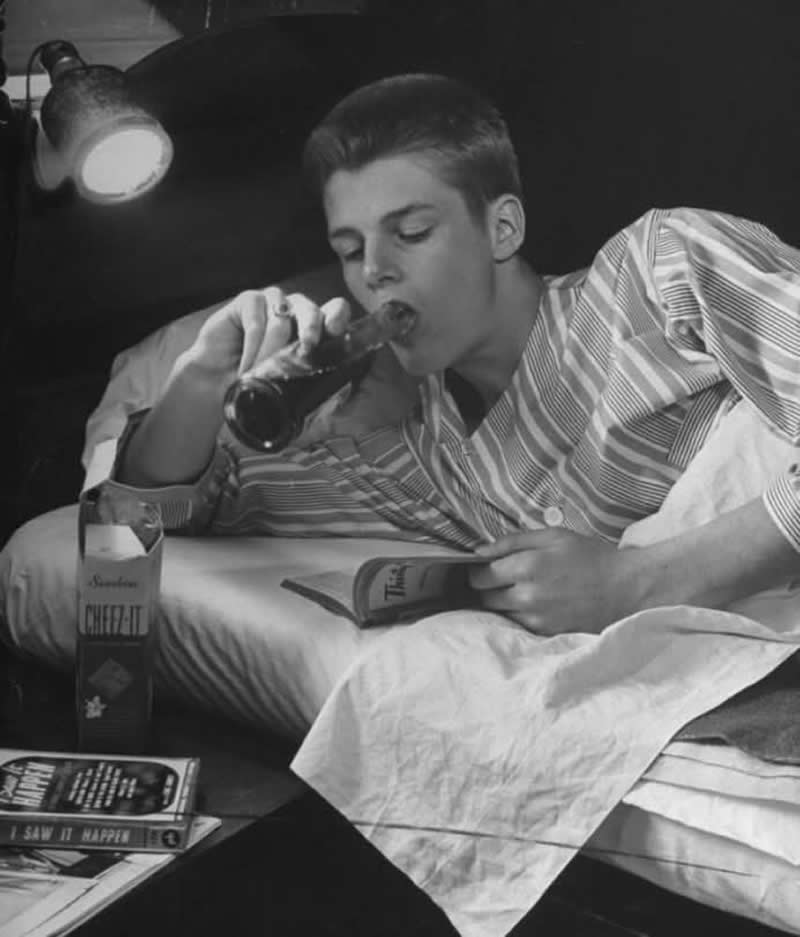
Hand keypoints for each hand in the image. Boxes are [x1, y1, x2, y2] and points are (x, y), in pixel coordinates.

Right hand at [188, 287, 351, 383]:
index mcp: (314, 328)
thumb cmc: (257, 386)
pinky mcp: (249, 300)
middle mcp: (296, 310)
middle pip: (311, 309)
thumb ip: (315, 391)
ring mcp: (273, 301)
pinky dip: (252, 348)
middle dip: (312, 329)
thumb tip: (342, 399)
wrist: (217, 384)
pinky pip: (256, 321)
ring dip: (271, 352)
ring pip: (281, 319)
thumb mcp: (289, 392)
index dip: (338, 317)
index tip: (336, 331)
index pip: (335, 312)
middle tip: (308, 348)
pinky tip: (245, 368)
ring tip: (259, 376)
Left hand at [471, 528, 645, 635]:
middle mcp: (527, 597)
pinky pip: (519, 625)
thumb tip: (478, 552)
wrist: (626, 588)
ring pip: (500, 614)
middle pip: (485, 598)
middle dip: (489, 588)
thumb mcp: (553, 537)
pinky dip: (520, 615)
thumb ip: (511, 542)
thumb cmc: (590, 557)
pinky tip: (536, 604)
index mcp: (527, 567)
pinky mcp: (546, 634)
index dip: (478, 571)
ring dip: (503, 602)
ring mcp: (537, 619)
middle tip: (504, 578)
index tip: (486, 567)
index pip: (480, 577)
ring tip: (523, 590)